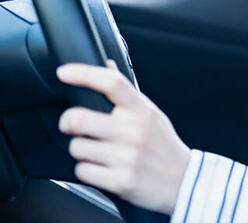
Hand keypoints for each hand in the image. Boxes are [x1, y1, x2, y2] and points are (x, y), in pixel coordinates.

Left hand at [56, 59, 190, 214]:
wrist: (183, 180)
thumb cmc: (163, 145)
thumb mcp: (151, 114)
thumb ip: (127, 93)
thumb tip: (107, 65)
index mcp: (142, 110)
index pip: (111, 83)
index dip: (83, 74)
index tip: (64, 72)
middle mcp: (134, 131)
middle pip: (79, 117)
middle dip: (68, 122)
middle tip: (72, 125)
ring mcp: (127, 157)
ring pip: (76, 147)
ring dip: (80, 150)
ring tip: (97, 151)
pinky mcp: (120, 181)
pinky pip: (82, 171)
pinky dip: (87, 170)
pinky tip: (102, 168)